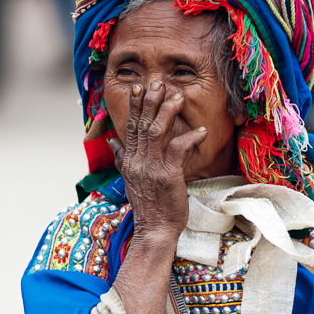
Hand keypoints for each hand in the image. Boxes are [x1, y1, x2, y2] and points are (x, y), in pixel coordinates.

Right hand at [108, 81, 207, 240]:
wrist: (154, 230)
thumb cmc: (148, 206)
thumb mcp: (130, 180)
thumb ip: (122, 159)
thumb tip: (112, 142)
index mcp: (130, 161)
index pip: (130, 128)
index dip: (135, 107)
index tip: (139, 87)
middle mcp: (138, 162)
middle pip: (141, 124)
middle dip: (150, 101)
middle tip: (158, 83)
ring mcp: (151, 168)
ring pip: (156, 131)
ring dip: (167, 111)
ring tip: (178, 97)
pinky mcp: (168, 176)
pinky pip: (178, 149)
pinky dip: (190, 137)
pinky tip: (201, 130)